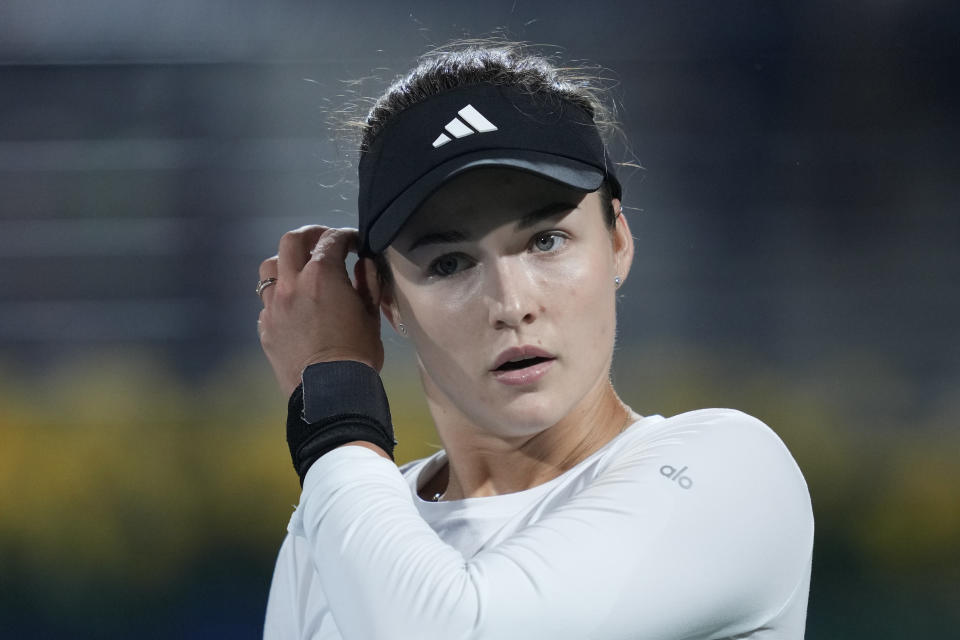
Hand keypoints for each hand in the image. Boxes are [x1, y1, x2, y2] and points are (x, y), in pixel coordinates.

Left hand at [257, 226, 383, 396]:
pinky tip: (294, 307)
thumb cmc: (358, 352)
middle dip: (311, 235)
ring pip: (270, 268)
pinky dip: (281, 296)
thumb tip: (364, 262)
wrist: (330, 392)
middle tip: (325, 242)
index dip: (346, 236)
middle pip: (292, 241)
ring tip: (300, 271)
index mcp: (322, 275)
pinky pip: (268, 301)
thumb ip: (367, 282)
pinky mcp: (265, 327)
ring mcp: (273, 306)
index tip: (355, 244)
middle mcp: (292, 283)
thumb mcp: (372, 314)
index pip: (331, 240)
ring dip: (287, 263)